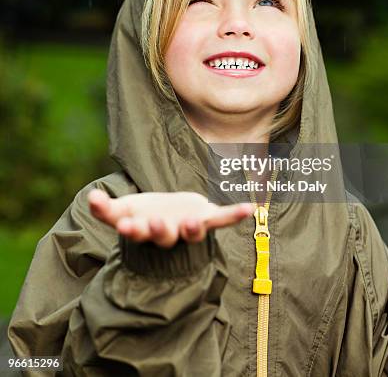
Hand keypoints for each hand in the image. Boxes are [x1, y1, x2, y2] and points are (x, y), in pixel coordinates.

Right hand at [88, 189, 254, 247]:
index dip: (132, 229)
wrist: (172, 216)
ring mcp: (189, 228)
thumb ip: (105, 208)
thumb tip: (91, 198)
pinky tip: (249, 209)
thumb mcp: (123, 210)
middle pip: (164, 236)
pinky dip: (234, 215)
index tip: (124, 224)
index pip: (137, 233)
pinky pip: (222, 219)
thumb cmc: (144, 214)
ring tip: (192, 222)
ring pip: (192, 233)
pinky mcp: (207, 219)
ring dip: (193, 228)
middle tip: (155, 223)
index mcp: (146, 231)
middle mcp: (169, 234)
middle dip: (159, 230)